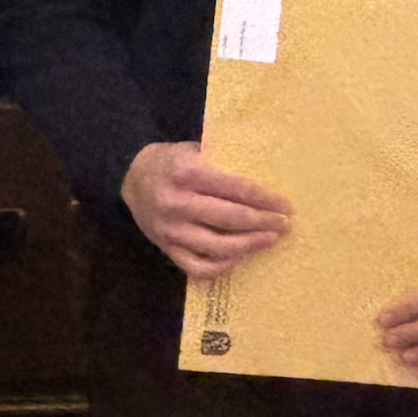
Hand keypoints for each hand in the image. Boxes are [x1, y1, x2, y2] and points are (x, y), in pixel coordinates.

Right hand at [121, 141, 292, 280]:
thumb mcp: (193, 149)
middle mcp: (177, 203)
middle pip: (232, 219)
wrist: (130, 177)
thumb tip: (266, 179)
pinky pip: (199, 267)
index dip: (266, 199)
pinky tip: (240, 256)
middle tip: (285, 224)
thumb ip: (222, 161)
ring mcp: (170, 230)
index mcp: (187, 172)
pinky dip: (223, 266)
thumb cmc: (171, 161)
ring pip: (218, 247)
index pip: (237, 189)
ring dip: (250, 245)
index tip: (287, 206)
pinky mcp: (165, 248)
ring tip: (269, 239)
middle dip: (265, 223)